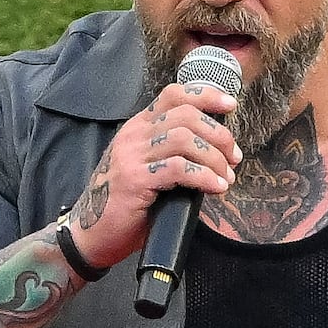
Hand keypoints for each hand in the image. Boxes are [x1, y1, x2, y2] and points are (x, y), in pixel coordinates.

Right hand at [62, 72, 243, 275]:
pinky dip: (205, 177)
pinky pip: (179, 168)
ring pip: (185, 139)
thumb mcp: (149, 167)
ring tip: (226, 177)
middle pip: (186, 115)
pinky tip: (215, 188)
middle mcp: (134, 135)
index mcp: (139, 127)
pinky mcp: (136, 180)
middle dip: (219, 135)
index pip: (174, 95)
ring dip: (214, 158)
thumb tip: (216, 149)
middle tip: (233, 158)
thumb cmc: (127, 203)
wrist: (93, 233)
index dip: (206, 96)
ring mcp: (132, 156)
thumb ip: (172, 152)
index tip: (230, 106)